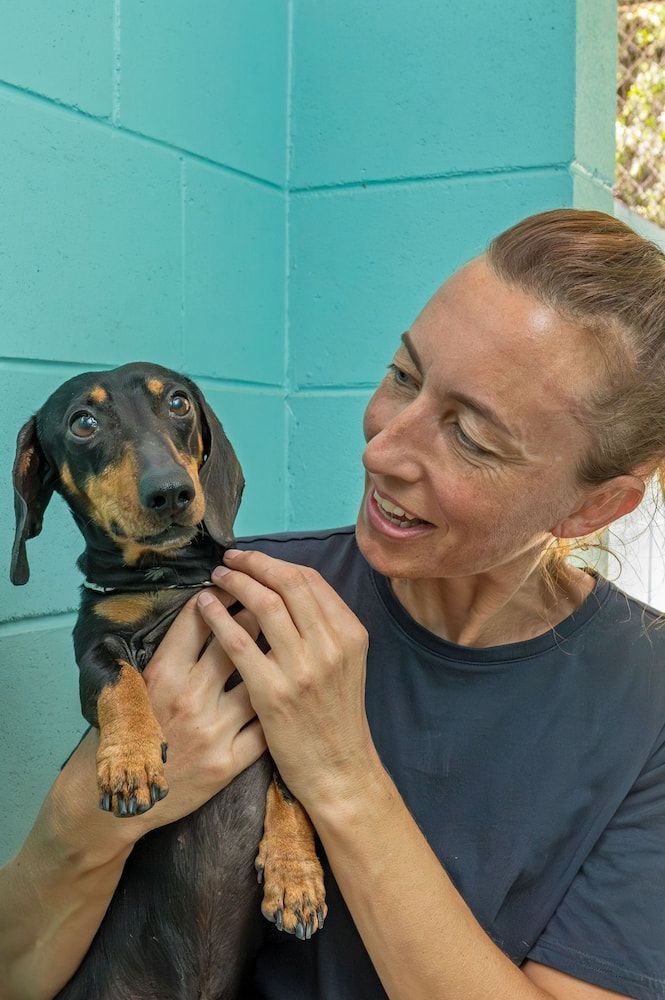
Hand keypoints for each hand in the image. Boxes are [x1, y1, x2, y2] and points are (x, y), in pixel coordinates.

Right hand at [51, 591, 266, 852]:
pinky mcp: (227, 764)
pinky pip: (264, 727)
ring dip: (273, 660)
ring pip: (258, 679)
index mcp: (162, 672)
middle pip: (237, 640)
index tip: (236, 581)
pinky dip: (275, 708)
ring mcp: (212, 731)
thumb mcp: (138, 684)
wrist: (115, 800)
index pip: (199, 617)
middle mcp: (189, 697)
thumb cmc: (127, 733)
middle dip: (257, 614)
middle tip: (273, 601)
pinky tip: (285, 694)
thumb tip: (205, 608)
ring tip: (287, 644)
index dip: (221, 594)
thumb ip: (172, 651)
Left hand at [196, 549, 375, 814]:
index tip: (252, 559)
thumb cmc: (335, 716)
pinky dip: (218, 617)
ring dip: (234, 583)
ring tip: (216, 578)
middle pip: (287, 583)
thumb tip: (286, 589)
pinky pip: (238, 641)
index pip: (310, 580)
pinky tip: (204, 606)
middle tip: (229, 559)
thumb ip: (324, 627)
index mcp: (350, 633)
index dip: (275, 563)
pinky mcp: (273, 692)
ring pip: (263, 604)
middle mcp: (330, 645)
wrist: (338, 769)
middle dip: (253, 564)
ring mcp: (302, 668)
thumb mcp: (346, 663)